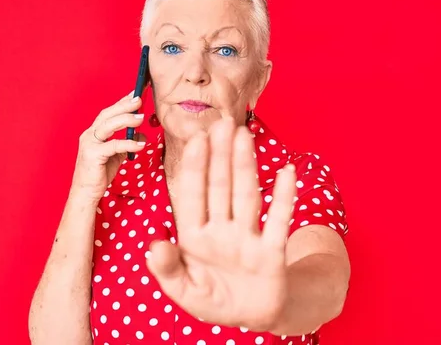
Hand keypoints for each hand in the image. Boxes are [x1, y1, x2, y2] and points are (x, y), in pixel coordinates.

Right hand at [70, 91, 145, 200]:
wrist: (86, 192)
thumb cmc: (99, 173)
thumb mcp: (116, 155)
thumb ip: (126, 143)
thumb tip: (142, 135)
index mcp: (94, 132)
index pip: (109, 112)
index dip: (123, 102)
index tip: (137, 92)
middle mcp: (89, 134)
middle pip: (107, 114)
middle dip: (124, 105)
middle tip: (139, 99)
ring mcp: (89, 144)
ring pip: (108, 125)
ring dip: (125, 120)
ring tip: (141, 118)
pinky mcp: (92, 155)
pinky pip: (113, 146)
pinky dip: (128, 143)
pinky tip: (140, 144)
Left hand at [146, 117, 297, 330]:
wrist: (250, 317)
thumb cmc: (213, 300)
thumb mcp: (184, 291)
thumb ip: (167, 270)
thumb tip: (154, 245)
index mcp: (195, 237)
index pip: (192, 196)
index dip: (195, 168)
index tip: (196, 139)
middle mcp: (221, 230)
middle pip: (220, 187)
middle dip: (220, 156)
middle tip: (223, 123)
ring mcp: (247, 237)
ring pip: (246, 196)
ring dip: (245, 167)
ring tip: (244, 137)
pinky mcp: (272, 252)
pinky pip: (278, 221)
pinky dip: (284, 198)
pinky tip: (286, 173)